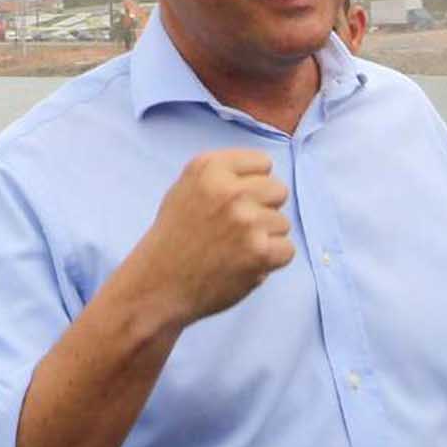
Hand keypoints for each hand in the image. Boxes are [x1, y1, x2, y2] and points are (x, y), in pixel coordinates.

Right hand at [118, 148, 293, 330]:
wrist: (159, 284)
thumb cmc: (174, 236)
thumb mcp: (186, 187)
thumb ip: (222, 174)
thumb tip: (266, 173)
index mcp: (209, 168)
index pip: (262, 163)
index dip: (253, 184)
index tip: (236, 202)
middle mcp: (229, 190)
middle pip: (278, 190)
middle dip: (263, 209)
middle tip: (237, 229)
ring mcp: (246, 220)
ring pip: (283, 223)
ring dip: (265, 238)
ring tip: (234, 249)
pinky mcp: (258, 251)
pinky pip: (287, 249)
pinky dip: (270, 261)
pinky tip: (244, 264)